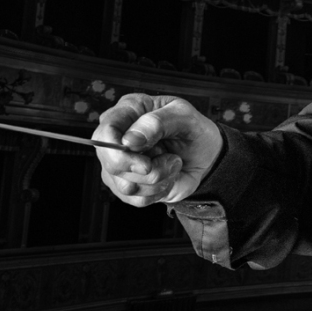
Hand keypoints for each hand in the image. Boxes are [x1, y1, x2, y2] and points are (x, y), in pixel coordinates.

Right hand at [93, 93, 223, 207]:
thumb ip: (157, 123)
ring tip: (173, 163)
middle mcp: (118, 137)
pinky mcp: (127, 184)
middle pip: (111, 162)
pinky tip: (168, 176)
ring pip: (125, 185)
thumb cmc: (193, 130)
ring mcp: (119, 162)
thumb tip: (130, 140)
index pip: (105, 132)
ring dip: (159, 179)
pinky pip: (135, 198)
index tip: (146, 163)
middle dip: (144, 170)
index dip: (119, 151)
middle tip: (171, 161)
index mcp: (128, 111)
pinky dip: (158, 191)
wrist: (206, 156)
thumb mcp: (185, 117)